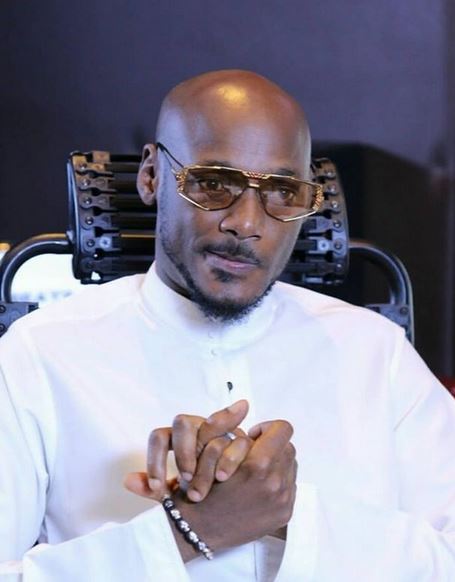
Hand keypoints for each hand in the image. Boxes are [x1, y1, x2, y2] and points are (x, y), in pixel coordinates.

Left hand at [125, 400, 252, 501]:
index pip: (159, 437)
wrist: (232, 487)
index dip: (155, 460)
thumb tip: (128, 481)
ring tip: (205, 486)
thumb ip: (155, 487)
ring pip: (209, 429)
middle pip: (182, 424)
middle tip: (186, 478)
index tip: (157, 488)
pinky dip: (230, 458)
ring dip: (207, 460)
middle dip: (184, 451)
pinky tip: (224, 477)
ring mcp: (219, 430)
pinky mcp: (240, 438)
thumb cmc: (198, 485)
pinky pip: (235, 440)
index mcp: (176, 438)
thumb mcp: (175, 493)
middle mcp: (195, 427)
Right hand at [126, 419, 296, 560]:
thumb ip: (232, 428)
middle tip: (252, 453)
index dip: (267, 428)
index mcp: (257, 466)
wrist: (199, 529)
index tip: (252, 436)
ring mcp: (282, 500)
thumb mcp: (212, 451)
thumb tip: (248, 409)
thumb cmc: (203, 488)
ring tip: (254, 470)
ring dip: (275, 463)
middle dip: (271, 446)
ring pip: (290, 465)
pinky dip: (277, 481)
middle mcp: (275, 484)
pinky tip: (258, 487)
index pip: (282, 430)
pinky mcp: (285, 514)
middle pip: (288, 447)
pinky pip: (290, 485)